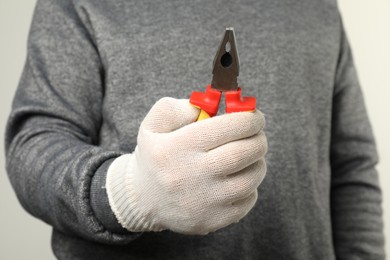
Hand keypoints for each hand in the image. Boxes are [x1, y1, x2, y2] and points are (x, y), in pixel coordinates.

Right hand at [106, 97, 266, 234]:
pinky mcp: (211, 221)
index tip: (256, 116)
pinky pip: (247, 201)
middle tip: (257, 135)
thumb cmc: (156, 155)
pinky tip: (238, 178)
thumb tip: (213, 107)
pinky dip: (250, 187)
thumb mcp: (154, 123)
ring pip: (250, 179)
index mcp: (176, 147)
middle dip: (259, 139)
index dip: (250, 118)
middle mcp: (190, 175)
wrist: (142, 198)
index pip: (227, 127)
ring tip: (250, 156)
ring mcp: (202, 202)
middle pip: (243, 153)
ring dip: (258, 162)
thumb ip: (179, 107)